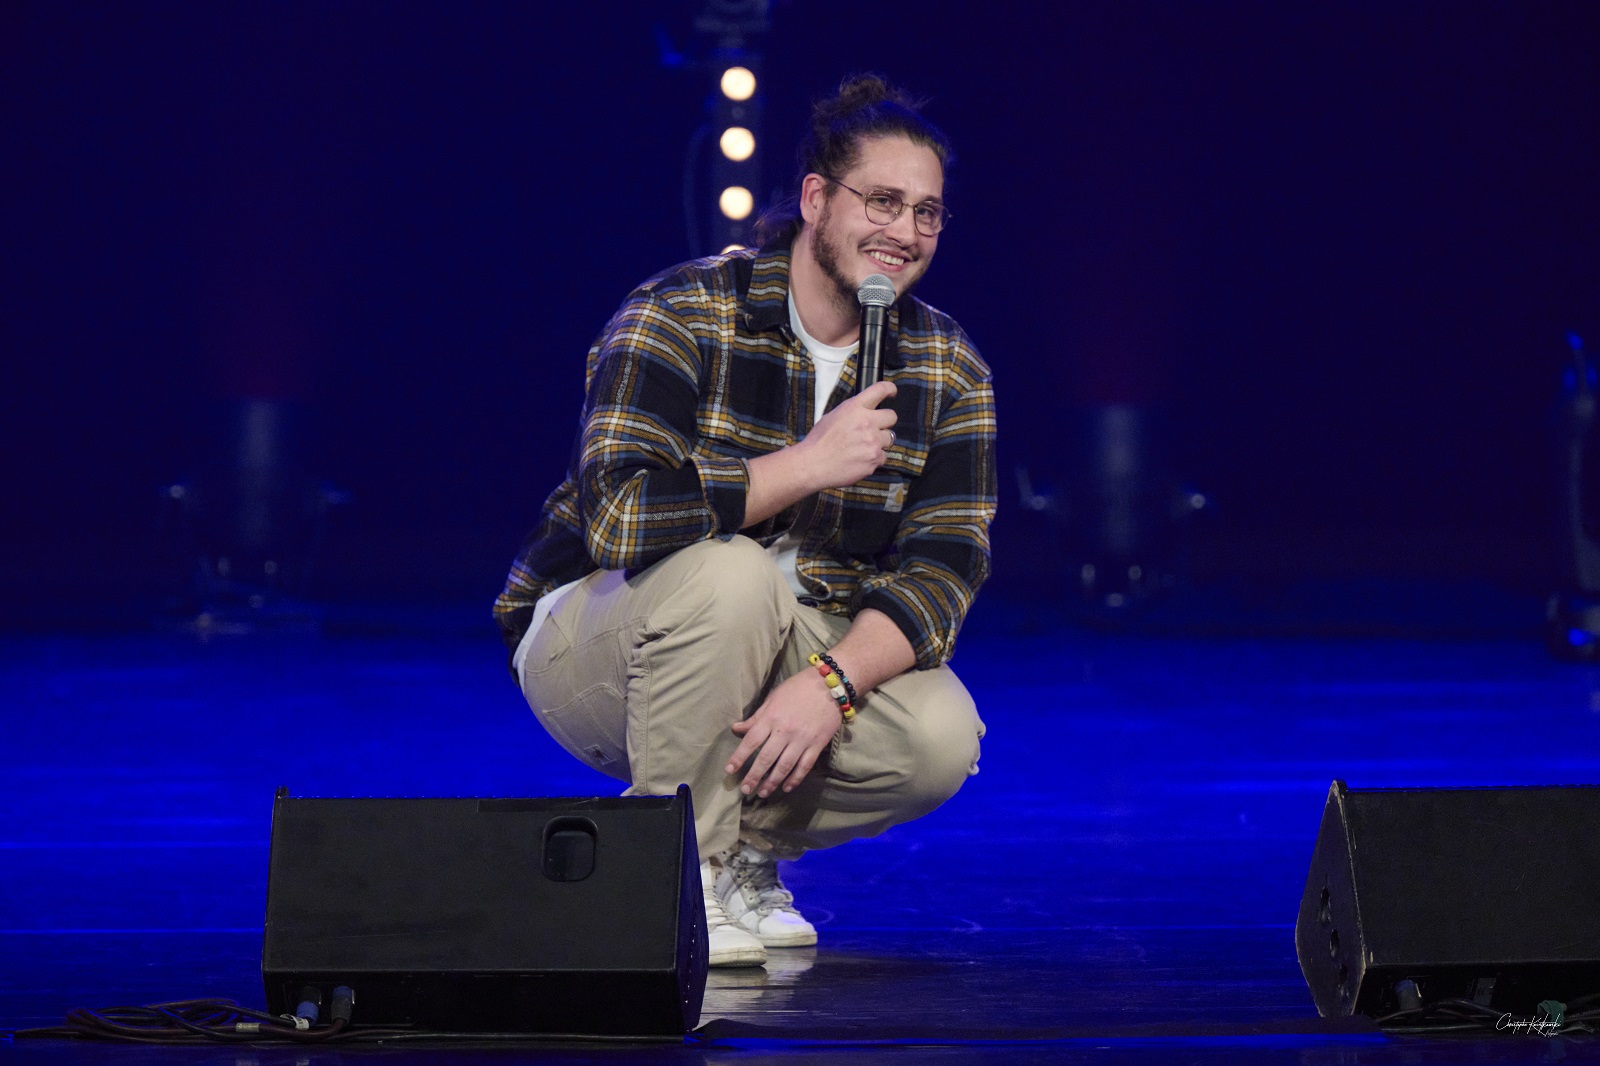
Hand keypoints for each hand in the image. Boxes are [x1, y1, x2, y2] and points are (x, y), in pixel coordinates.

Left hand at [725, 668, 842, 796]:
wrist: (830, 685)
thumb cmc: (798, 688)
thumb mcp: (773, 698)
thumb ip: (756, 717)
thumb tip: (736, 729)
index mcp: (771, 718)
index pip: (751, 741)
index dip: (739, 757)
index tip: (729, 770)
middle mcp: (785, 731)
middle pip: (766, 758)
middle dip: (754, 776)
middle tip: (745, 790)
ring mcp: (802, 739)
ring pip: (784, 766)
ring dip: (772, 782)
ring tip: (763, 793)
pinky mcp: (817, 745)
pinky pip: (804, 766)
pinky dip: (795, 779)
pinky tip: (786, 787)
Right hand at [795, 380, 897, 489]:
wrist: (813, 464)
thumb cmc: (819, 442)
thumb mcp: (832, 416)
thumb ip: (852, 412)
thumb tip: (863, 412)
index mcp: (854, 408)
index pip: (880, 390)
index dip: (889, 389)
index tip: (892, 393)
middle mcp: (866, 422)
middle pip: (892, 416)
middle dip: (885, 422)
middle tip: (874, 429)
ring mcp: (872, 441)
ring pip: (889, 438)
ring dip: (880, 442)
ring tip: (863, 447)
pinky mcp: (874, 458)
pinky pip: (883, 456)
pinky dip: (874, 459)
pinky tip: (860, 459)